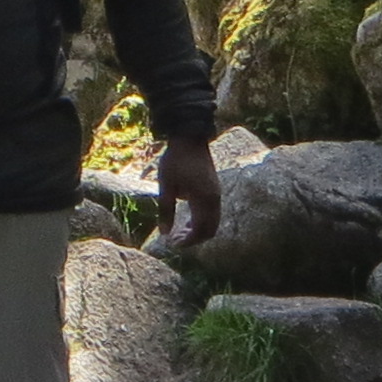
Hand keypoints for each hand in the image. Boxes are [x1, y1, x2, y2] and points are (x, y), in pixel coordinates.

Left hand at [154, 134, 222, 254]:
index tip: (173, 244)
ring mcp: (216, 194)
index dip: (188, 241)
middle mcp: (214, 199)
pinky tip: (186, 221)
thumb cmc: (175, 160)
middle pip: (210, 230)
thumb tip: (165, 234)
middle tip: (175, 240)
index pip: (201, 230)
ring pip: (212, 222)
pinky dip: (201, 221)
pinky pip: (212, 213)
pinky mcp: (214, 189)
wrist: (189, 137)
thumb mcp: (166, 185)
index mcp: (204, 199)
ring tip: (178, 232)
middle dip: (194, 239)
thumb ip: (165, 210)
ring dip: (197, 231)